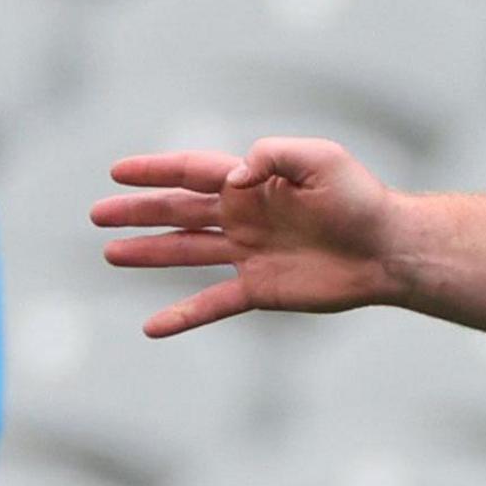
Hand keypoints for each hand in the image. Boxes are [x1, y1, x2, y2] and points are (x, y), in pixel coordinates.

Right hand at [91, 138, 404, 337]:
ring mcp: (248, 253)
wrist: (388, 249)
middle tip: (96, 214)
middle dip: (138, 212)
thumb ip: (270, 156)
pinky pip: (212, 304)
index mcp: (252, 182)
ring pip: (186, 252)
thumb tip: (229, 180)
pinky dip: (182, 316)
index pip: (191, 171)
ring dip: (148, 253)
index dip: (154, 171)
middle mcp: (244, 215)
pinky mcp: (260, 289)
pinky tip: (151, 328)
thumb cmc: (360, 198)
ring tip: (110, 255)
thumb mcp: (320, 159)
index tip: (116, 171)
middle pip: (178, 211)